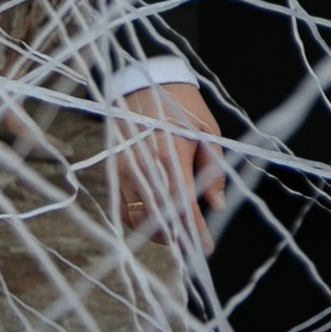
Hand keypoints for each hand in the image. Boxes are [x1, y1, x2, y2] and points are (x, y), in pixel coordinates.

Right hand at [110, 81, 224, 247]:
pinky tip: (153, 221)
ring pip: (136, 217)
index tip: (206, 247)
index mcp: (170, 155)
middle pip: (157, 216)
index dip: (194, 230)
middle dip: (176, 237)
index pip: (182, 204)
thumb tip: (217, 204)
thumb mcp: (208, 133)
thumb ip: (213, 170)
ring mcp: (124, 169)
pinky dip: (136, 220)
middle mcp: (143, 166)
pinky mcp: (113, 170)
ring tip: (174, 235)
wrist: (147, 84)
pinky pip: (121, 206)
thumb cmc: (182, 109)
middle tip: (192, 243)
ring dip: (155, 232)